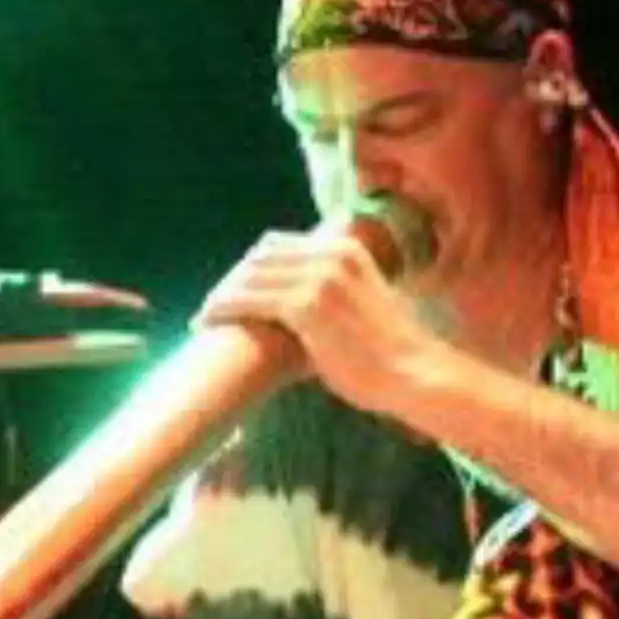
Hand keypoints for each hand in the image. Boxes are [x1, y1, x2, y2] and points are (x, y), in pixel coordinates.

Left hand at [193, 227, 445, 413]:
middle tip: (214, 306)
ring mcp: (318, 278)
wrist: (414, 373)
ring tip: (205, 317)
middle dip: (232, 280)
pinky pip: (247, 300)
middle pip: (259, 257)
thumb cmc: (388, 353)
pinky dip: (221, 309)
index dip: (250, 268)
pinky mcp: (305, 307)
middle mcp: (330, 255)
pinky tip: (207, 323)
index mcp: (345, 248)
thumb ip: (334, 293)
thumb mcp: (363, 304)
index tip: (234, 291)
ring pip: (248, 276)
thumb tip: (300, 309)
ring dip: (220, 295)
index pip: (277, 245)